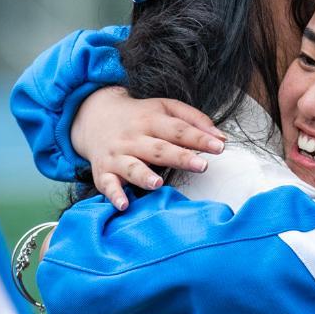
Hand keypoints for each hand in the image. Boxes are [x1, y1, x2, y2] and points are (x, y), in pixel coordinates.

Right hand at [70, 87, 225, 208]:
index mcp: (151, 120)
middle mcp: (133, 138)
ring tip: (157, 184)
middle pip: (158, 148)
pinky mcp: (103, 171)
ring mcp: (117, 155)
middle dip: (179, 157)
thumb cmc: (140, 116)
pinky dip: (114, 195)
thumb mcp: (165, 108)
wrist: (93, 115)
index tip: (219, 146)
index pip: (178, 130)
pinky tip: (124, 205)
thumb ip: (194, 120)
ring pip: (131, 166)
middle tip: (201, 166)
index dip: (199, 138)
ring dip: (143, 176)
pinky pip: (107, 184)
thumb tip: (221, 138)